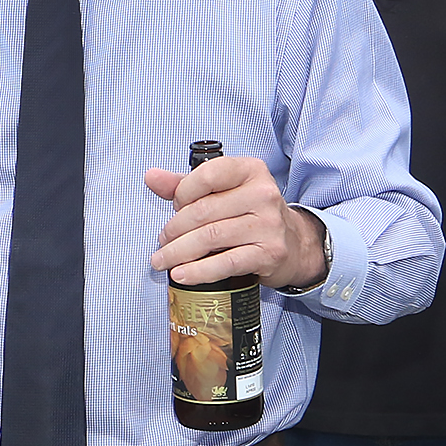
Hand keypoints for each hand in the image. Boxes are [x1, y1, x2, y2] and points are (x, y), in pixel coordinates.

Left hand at [144, 154, 323, 289]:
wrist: (293, 244)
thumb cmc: (250, 213)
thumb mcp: (222, 191)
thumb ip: (185, 183)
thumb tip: (152, 177)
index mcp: (250, 170)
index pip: (207, 175)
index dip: (182, 193)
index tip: (174, 208)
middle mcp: (264, 194)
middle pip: (203, 211)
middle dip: (174, 229)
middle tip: (163, 241)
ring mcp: (269, 225)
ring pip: (210, 238)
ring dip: (179, 252)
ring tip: (163, 260)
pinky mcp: (270, 254)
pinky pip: (225, 263)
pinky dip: (198, 271)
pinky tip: (182, 274)